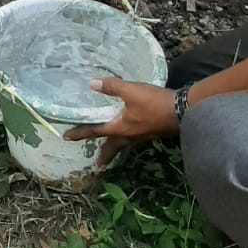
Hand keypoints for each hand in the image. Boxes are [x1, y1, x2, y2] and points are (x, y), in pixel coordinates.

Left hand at [64, 77, 178, 166]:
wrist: (181, 111)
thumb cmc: (153, 102)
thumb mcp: (130, 91)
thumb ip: (111, 87)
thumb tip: (92, 84)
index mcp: (120, 128)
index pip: (95, 131)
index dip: (80, 132)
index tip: (67, 138)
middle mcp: (128, 135)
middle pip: (111, 146)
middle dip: (104, 154)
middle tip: (97, 163)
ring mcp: (140, 136)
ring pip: (123, 144)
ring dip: (114, 147)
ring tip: (109, 151)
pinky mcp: (149, 132)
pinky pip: (132, 139)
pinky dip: (125, 140)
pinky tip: (128, 134)